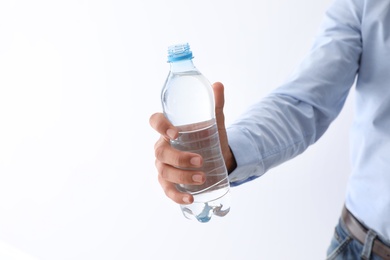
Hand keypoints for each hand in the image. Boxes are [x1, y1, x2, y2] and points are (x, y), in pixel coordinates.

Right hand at [149, 82, 235, 204]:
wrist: (216, 157)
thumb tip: (218, 85)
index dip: (160, 126)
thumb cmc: (209, 137)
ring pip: (164, 172)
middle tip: (200, 161)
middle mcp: (162, 146)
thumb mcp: (214, 122)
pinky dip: (177, 196)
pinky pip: (167, 190)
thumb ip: (215, 105)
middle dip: (179, 158)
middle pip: (161, 152)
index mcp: (170, 128)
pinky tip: (190, 199)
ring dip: (181, 177)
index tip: (175, 132)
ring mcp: (163, 165)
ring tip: (202, 179)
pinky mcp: (168, 182)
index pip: (155, 121)